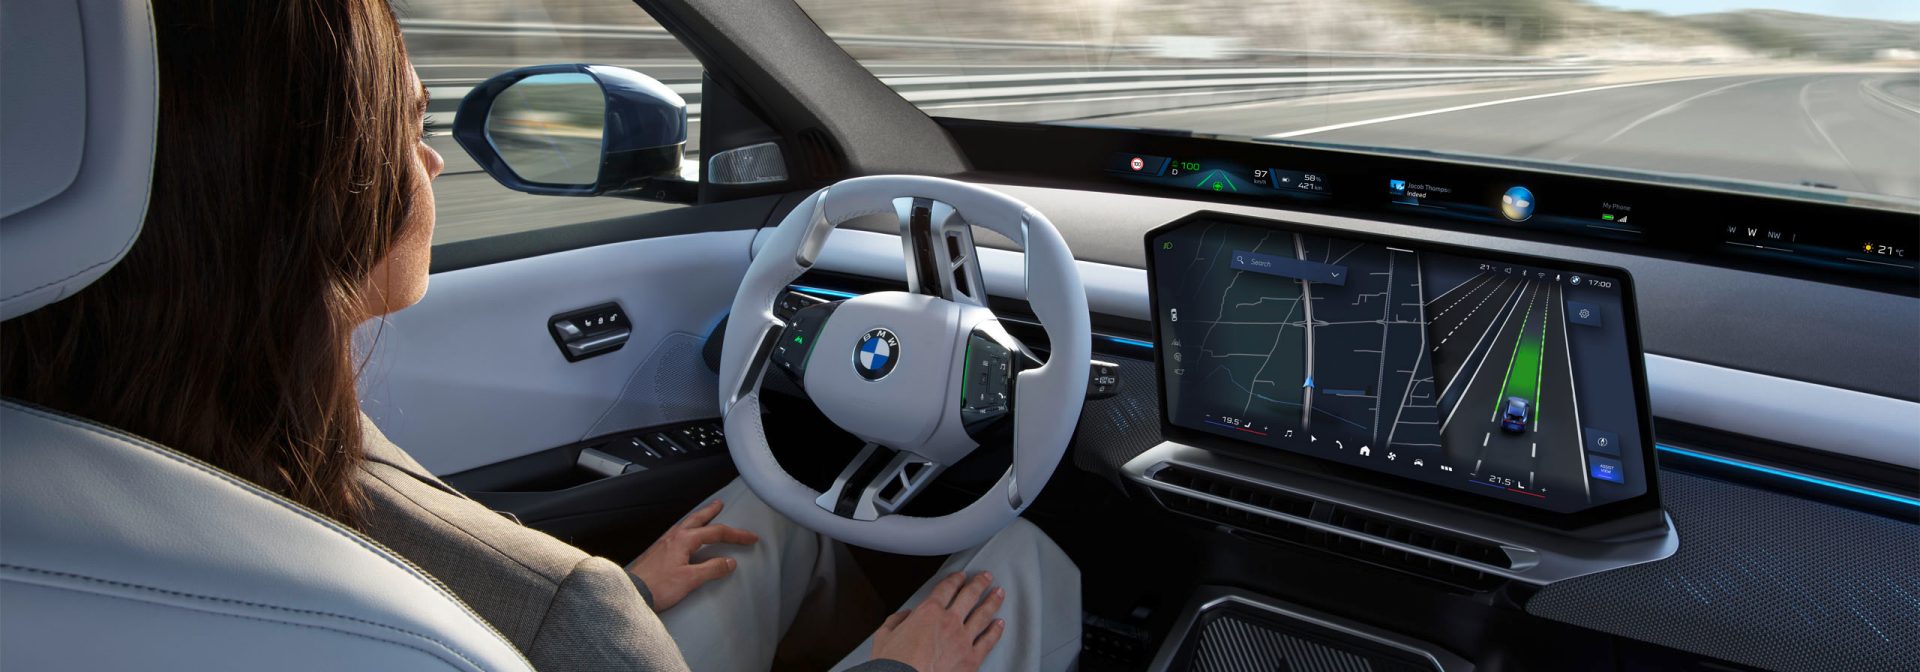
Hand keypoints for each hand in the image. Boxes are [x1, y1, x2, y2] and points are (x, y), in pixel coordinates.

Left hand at [626, 500, 757, 611]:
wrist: (630, 592)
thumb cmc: (657, 586)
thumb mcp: (690, 579)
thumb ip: (711, 569)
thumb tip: (729, 562)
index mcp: (684, 540)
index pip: (716, 533)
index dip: (736, 534)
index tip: (751, 538)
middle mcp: (673, 537)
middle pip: (698, 520)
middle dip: (711, 512)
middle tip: (720, 504)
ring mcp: (663, 544)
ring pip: (686, 525)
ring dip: (698, 519)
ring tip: (705, 515)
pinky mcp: (657, 552)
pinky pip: (677, 534)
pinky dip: (687, 529)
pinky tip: (686, 536)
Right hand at [869, 571, 1005, 671]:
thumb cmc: (893, 664)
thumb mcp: (884, 636)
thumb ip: (895, 622)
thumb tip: (904, 616)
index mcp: (928, 612)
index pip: (946, 589)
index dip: (955, 579)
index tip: (961, 576)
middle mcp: (949, 622)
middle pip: (969, 596)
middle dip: (979, 583)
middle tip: (986, 576)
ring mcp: (963, 640)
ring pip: (983, 615)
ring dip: (992, 601)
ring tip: (999, 593)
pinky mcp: (972, 659)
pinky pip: (988, 641)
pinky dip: (996, 630)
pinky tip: (1000, 623)